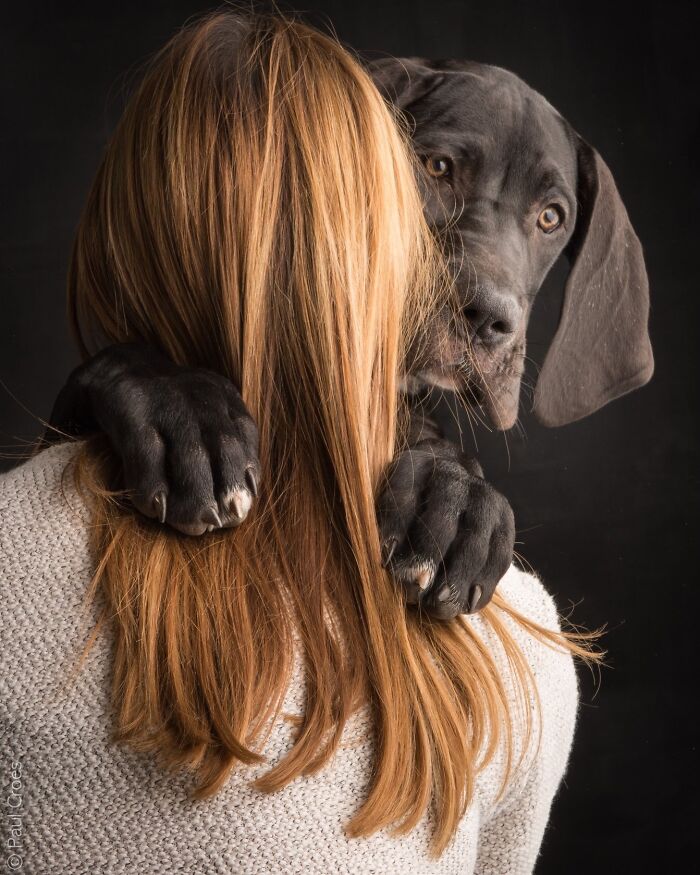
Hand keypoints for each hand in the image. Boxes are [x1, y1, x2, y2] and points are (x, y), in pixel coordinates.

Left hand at [49, 344, 259, 535]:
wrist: (129, 357)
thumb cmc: (97, 403)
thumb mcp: (74, 418)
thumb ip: (65, 448)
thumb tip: (50, 480)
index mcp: (126, 402)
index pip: (143, 448)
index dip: (152, 486)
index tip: (157, 515)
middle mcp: (169, 396)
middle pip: (191, 451)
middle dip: (198, 494)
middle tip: (201, 528)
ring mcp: (203, 393)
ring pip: (224, 442)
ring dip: (232, 484)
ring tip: (233, 518)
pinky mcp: (227, 394)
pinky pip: (245, 432)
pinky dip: (249, 464)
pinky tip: (247, 493)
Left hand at [376, 444, 514, 618]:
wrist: (447, 481)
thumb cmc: (404, 501)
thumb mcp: (384, 500)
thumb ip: (383, 525)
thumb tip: (386, 561)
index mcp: (416, 463)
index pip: (403, 495)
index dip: (394, 529)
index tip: (384, 562)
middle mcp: (454, 475)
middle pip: (442, 520)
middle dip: (428, 560)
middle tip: (415, 591)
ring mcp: (484, 496)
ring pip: (474, 542)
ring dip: (457, 580)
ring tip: (438, 607)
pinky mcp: (504, 519)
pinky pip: (499, 556)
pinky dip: (484, 584)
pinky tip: (467, 605)